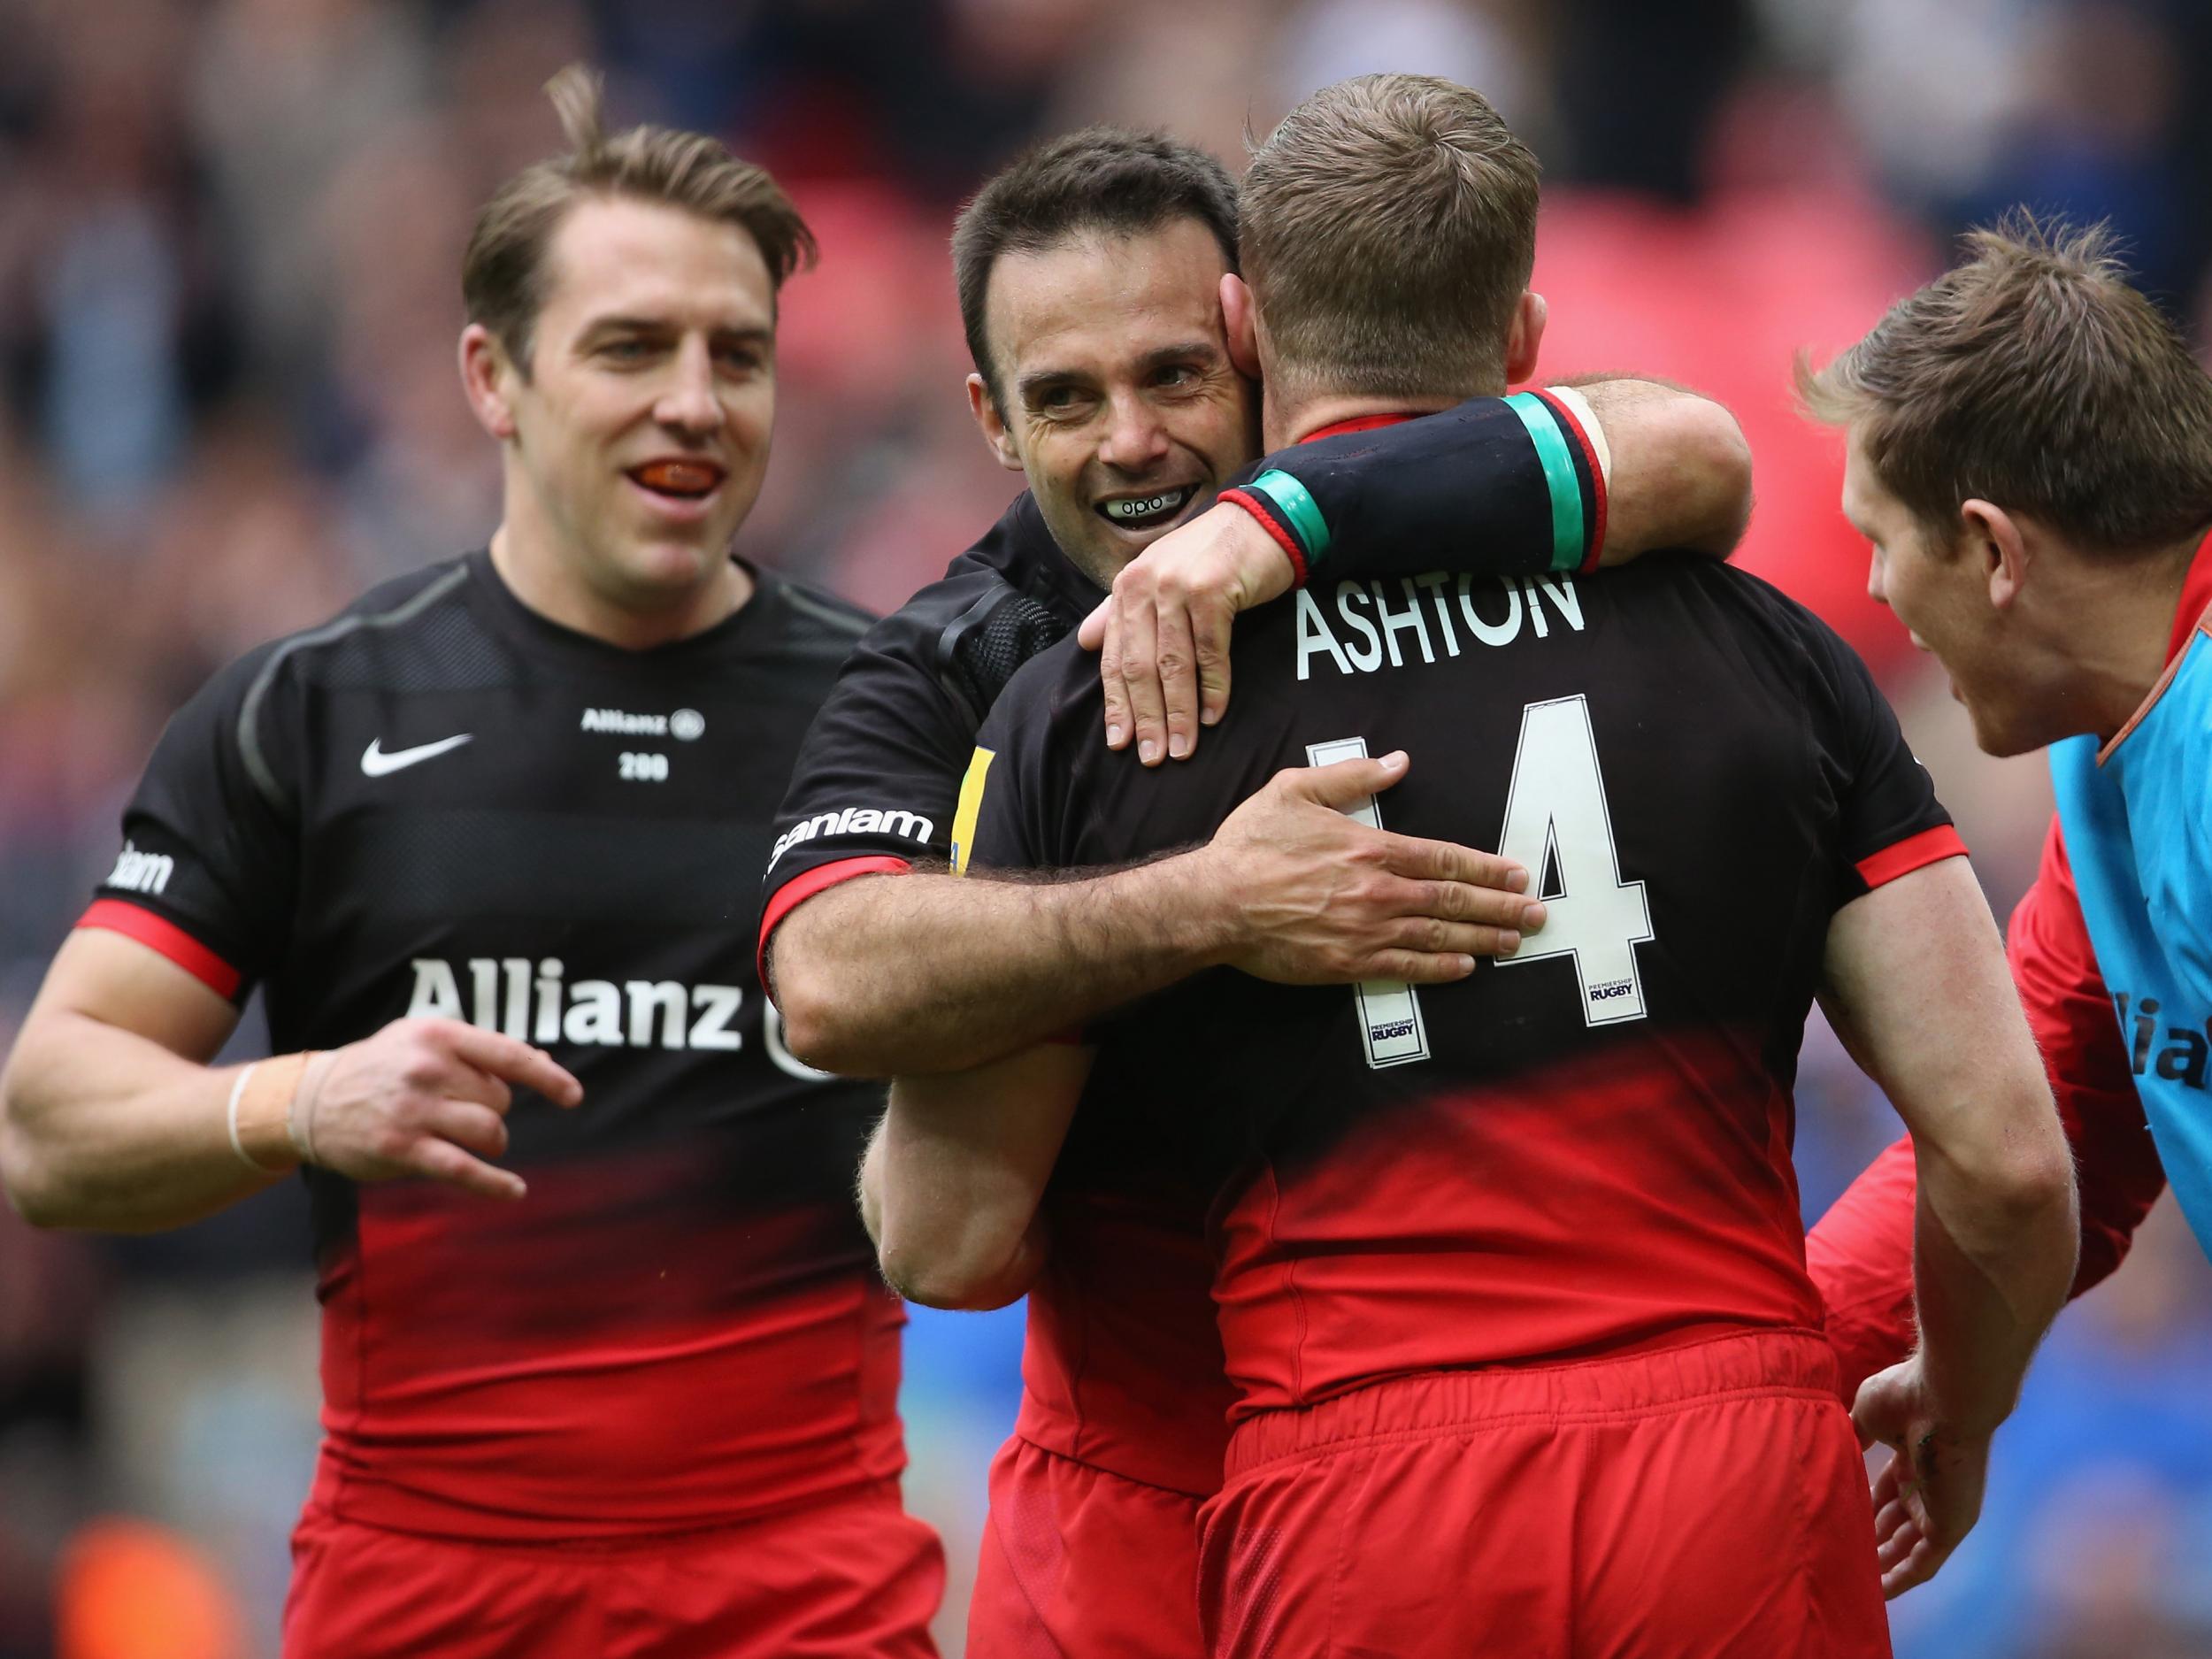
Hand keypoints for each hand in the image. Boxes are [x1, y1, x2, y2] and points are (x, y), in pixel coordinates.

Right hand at [304, 1018, 583, 1200]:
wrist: (311, 1100)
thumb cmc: (382, 1067)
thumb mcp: (425, 1041)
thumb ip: (481, 1051)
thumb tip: (544, 1062)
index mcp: (439, 1035)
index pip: (509, 1055)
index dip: (548, 1077)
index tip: (573, 1096)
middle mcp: (428, 1069)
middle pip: (500, 1098)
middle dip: (496, 1110)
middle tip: (467, 1112)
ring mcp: (414, 1110)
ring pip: (489, 1131)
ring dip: (494, 1142)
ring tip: (479, 1142)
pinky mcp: (402, 1148)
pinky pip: (464, 1169)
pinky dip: (494, 1184)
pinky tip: (514, 1190)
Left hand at [1077, 500, 1295, 766]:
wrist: (1262, 521)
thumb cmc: (1211, 556)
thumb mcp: (1158, 577)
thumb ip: (1121, 610)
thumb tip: (1086, 642)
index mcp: (1126, 587)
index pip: (1115, 657)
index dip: (1116, 704)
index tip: (1120, 743)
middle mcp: (1144, 584)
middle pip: (1140, 667)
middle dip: (1146, 718)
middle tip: (1153, 757)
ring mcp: (1177, 586)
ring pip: (1173, 665)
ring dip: (1179, 713)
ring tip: (1183, 749)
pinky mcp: (1212, 590)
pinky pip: (1209, 652)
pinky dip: (1213, 688)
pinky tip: (1213, 716)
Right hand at [1197, 750, 1542, 982]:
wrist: (1215, 902)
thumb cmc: (1250, 845)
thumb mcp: (1296, 790)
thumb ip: (1352, 776)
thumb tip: (1398, 763)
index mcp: (1371, 848)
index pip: (1446, 858)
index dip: (1487, 868)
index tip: (1518, 874)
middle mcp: (1379, 892)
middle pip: (1455, 900)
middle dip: (1502, 907)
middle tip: (1537, 913)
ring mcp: (1366, 931)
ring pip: (1440, 936)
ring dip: (1483, 939)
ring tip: (1515, 941)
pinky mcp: (1347, 964)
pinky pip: (1407, 967)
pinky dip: (1441, 969)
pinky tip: (1466, 968)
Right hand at [1852, 1355, 1992, 1598]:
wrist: (1946, 1398)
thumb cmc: (1906, 1398)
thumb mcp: (1868, 1415)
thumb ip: (1854, 1435)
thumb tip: (1832, 1442)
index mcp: (1911, 1455)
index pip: (1885, 1491)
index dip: (1862, 1506)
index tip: (1839, 1519)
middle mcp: (1928, 1484)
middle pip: (1897, 1521)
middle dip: (1872, 1539)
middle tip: (1842, 1554)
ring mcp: (1941, 1506)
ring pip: (1908, 1546)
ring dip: (1883, 1563)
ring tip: (1853, 1579)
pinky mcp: (1949, 1526)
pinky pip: (1924, 1562)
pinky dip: (1902, 1578)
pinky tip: (1879, 1592)